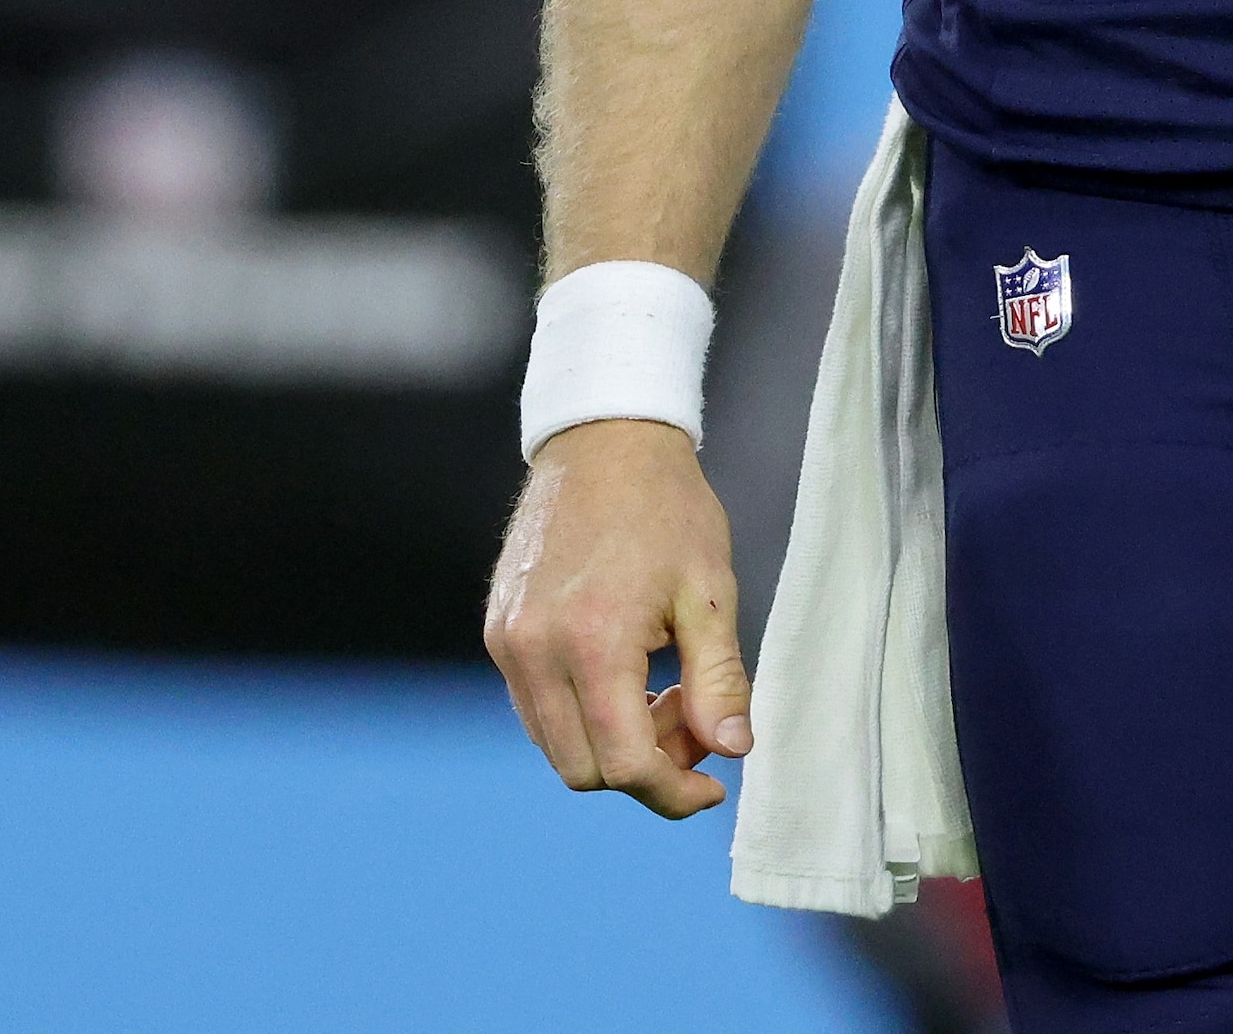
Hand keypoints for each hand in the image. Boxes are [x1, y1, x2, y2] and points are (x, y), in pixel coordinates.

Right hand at [483, 420, 750, 815]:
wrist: (604, 440)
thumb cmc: (668, 508)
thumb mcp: (710, 592)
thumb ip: (720, 680)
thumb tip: (734, 751)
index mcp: (593, 641)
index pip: (625, 764)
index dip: (674, 792)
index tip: (713, 785)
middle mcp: (535, 650)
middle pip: (584, 770)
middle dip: (646, 768)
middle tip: (693, 719)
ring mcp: (508, 643)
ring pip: (556, 746)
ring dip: (612, 744)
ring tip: (662, 689)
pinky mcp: (498, 632)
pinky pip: (536, 709)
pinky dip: (581, 715)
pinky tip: (625, 673)